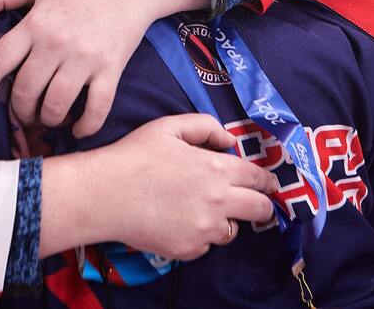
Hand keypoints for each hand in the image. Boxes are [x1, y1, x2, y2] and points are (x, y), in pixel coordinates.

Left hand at [0, 0, 207, 137]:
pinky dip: (85, 126)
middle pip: (26, 91)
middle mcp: (56, 43)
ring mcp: (85, 58)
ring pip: (56, 105)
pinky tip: (78, 129)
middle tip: (22, 113)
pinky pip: (96, 108)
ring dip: (47, 120)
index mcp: (35, 24)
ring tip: (47, 118)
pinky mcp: (111, 68)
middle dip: (19, 111)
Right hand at [48, 114, 277, 261]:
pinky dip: (200, 235)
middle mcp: (218, 201)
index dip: (267, 181)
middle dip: (262, 206)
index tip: (268, 184)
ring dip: (226, 220)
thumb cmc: (135, 156)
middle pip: (260, 209)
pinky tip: (178, 221)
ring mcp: (205, 229)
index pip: (258, 178)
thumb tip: (228, 140)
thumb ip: (205, 126)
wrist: (105, 194)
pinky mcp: (190, 249)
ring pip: (233, 230)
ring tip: (201, 209)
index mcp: (216, 169)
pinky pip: (206, 244)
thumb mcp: (169, 126)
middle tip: (253, 204)